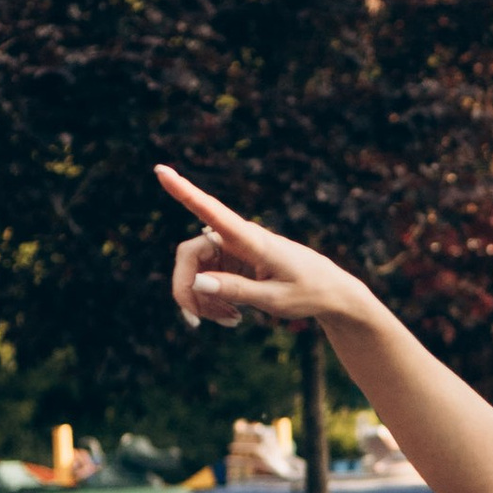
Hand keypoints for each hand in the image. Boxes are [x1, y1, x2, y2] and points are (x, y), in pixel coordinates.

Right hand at [158, 164, 359, 333]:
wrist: (331, 294)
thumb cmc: (309, 292)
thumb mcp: (275, 299)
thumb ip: (236, 290)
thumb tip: (196, 282)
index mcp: (252, 240)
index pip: (211, 211)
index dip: (183, 191)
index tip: (161, 169)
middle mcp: (238, 239)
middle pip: (189, 255)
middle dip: (186, 289)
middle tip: (195, 323)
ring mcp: (233, 250)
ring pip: (195, 271)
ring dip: (202, 300)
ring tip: (229, 322)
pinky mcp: (233, 263)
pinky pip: (207, 280)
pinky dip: (211, 301)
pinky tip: (232, 318)